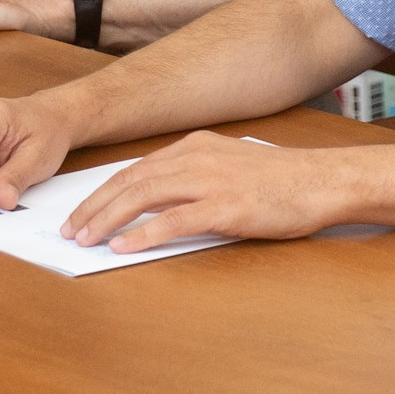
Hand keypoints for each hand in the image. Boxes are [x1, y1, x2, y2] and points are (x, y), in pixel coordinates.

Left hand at [60, 134, 394, 253]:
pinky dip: (142, 233)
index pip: (136, 169)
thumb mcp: (231, 168)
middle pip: (131, 180)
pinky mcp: (225, 207)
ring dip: (108, 219)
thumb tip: (157, 207)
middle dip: (94, 206)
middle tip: (71, 229)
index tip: (82, 212)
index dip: (104, 192)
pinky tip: (123, 246)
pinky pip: (173, 221)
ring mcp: (210, 181)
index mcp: (196, 147)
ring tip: (86, 238)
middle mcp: (197, 158)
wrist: (323, 181)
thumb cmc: (282, 181)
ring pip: (143, 196)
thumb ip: (194, 180)